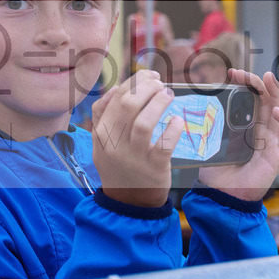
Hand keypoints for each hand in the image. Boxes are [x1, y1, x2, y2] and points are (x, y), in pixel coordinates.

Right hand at [92, 70, 184, 207]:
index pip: (114, 97)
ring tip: (169, 95)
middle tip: (161, 83)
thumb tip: (116, 88)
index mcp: (100, 134)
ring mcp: (133, 157)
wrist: (129, 203)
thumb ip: (103, 116)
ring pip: (144, 122)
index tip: (150, 75)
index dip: (134, 81)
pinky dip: (172, 129)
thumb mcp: (101, 143)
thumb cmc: (119, 166)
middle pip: (128, 105)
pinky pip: (164, 144)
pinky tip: (178, 121)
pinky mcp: (153, 168)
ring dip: (159, 103)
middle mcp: (114, 144)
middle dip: (147, 87)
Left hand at [199, 70, 278, 201]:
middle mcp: (263, 132)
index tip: (233, 74)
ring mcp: (273, 142)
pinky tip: (277, 112)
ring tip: (268, 79)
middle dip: (260, 83)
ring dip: (277, 94)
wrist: (222, 197)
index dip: (247, 84)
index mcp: (248, 127)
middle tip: (246, 73)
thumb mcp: (212, 143)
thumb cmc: (217, 173)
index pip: (253, 99)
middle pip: (269, 101)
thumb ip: (212, 126)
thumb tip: (203, 104)